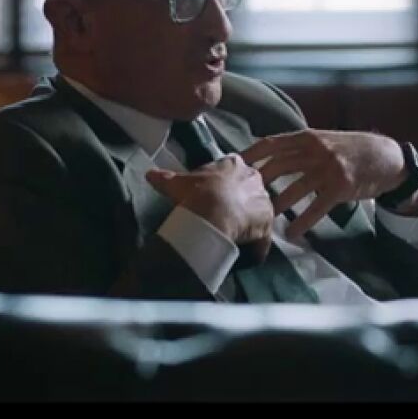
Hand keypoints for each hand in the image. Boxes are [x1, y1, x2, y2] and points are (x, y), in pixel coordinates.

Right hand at [146, 155, 274, 261]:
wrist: (212, 214)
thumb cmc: (195, 193)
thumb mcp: (176, 184)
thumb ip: (164, 178)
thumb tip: (149, 174)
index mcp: (234, 164)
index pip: (232, 170)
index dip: (223, 183)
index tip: (213, 194)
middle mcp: (254, 178)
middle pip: (249, 190)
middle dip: (239, 201)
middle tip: (223, 215)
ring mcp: (264, 200)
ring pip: (257, 212)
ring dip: (249, 222)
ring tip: (233, 235)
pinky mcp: (268, 222)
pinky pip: (263, 236)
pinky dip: (256, 245)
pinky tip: (245, 254)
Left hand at [241, 129, 407, 239]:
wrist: (387, 157)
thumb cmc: (352, 149)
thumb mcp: (324, 139)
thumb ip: (300, 146)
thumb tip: (270, 155)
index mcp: (308, 136)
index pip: (271, 143)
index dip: (251, 155)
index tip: (233, 166)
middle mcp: (316, 150)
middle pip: (277, 167)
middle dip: (258, 184)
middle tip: (243, 199)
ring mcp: (328, 168)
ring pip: (294, 189)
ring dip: (276, 206)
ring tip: (262, 219)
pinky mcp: (340, 187)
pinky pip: (316, 208)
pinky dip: (302, 222)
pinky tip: (292, 233)